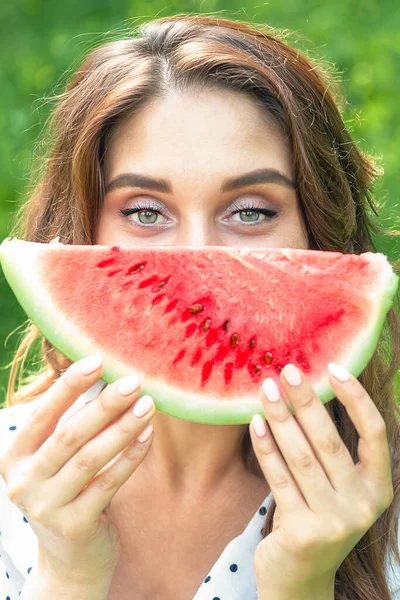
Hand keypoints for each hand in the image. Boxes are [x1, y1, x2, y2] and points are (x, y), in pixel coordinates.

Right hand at [0, 356, 154, 585]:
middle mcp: (24, 482)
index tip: (96, 361)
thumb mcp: (57, 461)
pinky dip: (131, 456)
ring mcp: (47, 507)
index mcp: (15, 458)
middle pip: (69, 435)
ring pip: (90, 458)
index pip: (42, 415)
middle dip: (104, 405)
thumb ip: (71, 426)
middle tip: (133, 382)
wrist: (69, 559)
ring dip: (122, 428)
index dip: (69, 386)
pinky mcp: (75, 526)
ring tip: (148, 405)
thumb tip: (107, 377)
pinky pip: (109, 483)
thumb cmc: (68, 493)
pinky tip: (148, 436)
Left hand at [249, 362, 393, 596]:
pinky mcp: (303, 531)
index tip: (333, 367)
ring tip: (265, 390)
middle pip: (330, 442)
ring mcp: (334, 522)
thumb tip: (304, 390)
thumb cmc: (317, 518)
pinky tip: (254, 423)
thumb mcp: (336, 487)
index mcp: (378, 488)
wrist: (300, 579)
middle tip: (287, 371)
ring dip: (280, 418)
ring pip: (301, 457)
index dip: (355, 397)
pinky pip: (279, 477)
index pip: (374, 433)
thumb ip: (330, 449)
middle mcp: (362, 505)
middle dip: (306, 401)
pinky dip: (265, 447)